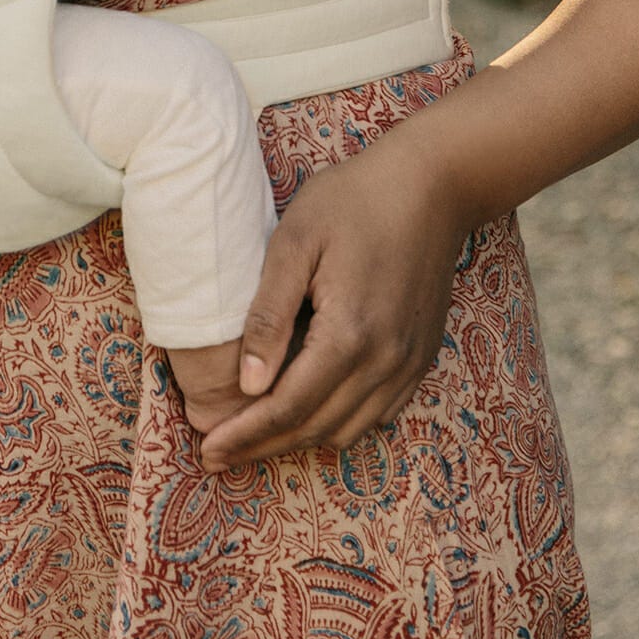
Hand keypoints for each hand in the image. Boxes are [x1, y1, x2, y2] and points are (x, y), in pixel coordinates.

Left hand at [199, 135, 467, 469]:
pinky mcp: (421, 356)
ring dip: (300, 439)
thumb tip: (248, 384)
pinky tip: (308, 409)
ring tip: (255, 436)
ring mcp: (409, 363)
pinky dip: (338, 423)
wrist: (432, 184)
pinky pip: (378, 414)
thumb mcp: (296, 241)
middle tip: (217, 454)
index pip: (288, 407)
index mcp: (349, 334)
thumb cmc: (353, 200)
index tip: (207, 451)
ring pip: (348, 430)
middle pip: (315, 428)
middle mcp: (385, 361)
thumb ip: (270, 314)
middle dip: (263, 447)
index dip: (244, 436)